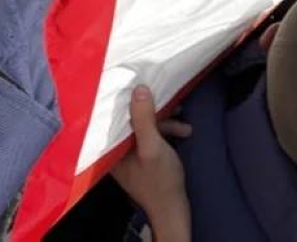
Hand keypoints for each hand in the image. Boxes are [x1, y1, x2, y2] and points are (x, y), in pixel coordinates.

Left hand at [111, 85, 191, 240]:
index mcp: (112, 147)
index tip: (143, 84)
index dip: (129, 99)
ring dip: (166, 124)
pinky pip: (153, 137)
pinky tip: (184, 133)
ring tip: (184, 128)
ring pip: (146, 127)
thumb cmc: (160, 181)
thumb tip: (138, 88)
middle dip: (155, 113)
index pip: (115, 115)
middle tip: (173, 108)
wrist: (174, 211)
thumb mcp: (152, 146)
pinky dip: (168, 133)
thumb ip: (144, 119)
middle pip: (132, 119)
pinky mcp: (144, 157)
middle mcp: (117, 148)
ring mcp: (131, 153)